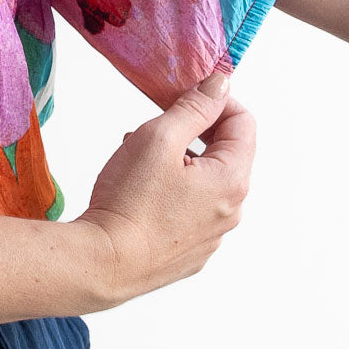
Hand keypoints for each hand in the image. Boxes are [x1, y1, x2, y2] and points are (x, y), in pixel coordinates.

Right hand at [77, 72, 255, 307]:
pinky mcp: (190, 251)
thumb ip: (194, 107)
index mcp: (232, 180)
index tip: (182, 97)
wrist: (105, 263)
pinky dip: (171, 191)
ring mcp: (212, 235)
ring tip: (137, 161)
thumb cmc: (130, 201)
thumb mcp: (159, 137)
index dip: (214, 101)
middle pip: (224, 152)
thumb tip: (220, 85)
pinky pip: (190, 208)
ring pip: (204, 181)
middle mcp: (231, 210)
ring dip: (178, 161)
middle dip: (190, 132)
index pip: (242, 121)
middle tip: (152, 130)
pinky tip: (138, 191)